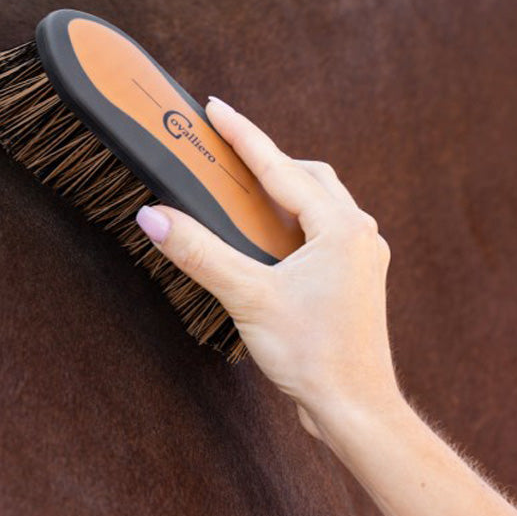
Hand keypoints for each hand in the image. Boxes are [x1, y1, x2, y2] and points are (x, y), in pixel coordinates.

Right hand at [135, 96, 400, 441]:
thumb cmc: (312, 354)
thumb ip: (200, 252)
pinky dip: (294, 220)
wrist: (356, 409)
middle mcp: (359, 233)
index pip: (280, 166)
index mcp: (340, 226)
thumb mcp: (248, 297)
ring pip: (320, 202)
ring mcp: (362, 256)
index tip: (215, 106)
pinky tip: (272, 238)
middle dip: (267, 160)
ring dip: (284, 190)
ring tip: (245, 191)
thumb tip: (153, 216)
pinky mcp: (357, 278)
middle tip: (226, 153)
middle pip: (308, 176)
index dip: (243, 134)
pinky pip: (324, 230)